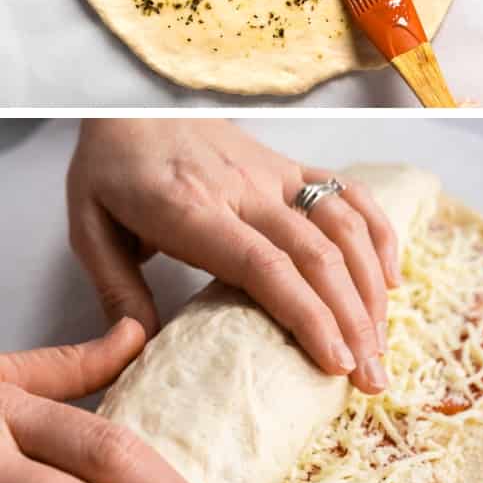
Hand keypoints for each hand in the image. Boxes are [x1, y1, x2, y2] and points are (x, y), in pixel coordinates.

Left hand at [67, 120, 399, 392]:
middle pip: (318, 256)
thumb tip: (141, 346)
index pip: (265, 266)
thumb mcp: (89, 229)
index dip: (309, 316)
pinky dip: (379, 235)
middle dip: (355, 320)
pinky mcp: (293, 166)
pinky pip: (350, 193)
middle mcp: (245, 191)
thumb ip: (116, 289)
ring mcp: (276, 175)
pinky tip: (392, 280)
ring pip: (344, 227)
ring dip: (373, 288)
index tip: (337, 362)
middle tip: (373, 379)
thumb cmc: (112, 169)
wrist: (135, 104)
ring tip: (383, 345)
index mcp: (192, 211)